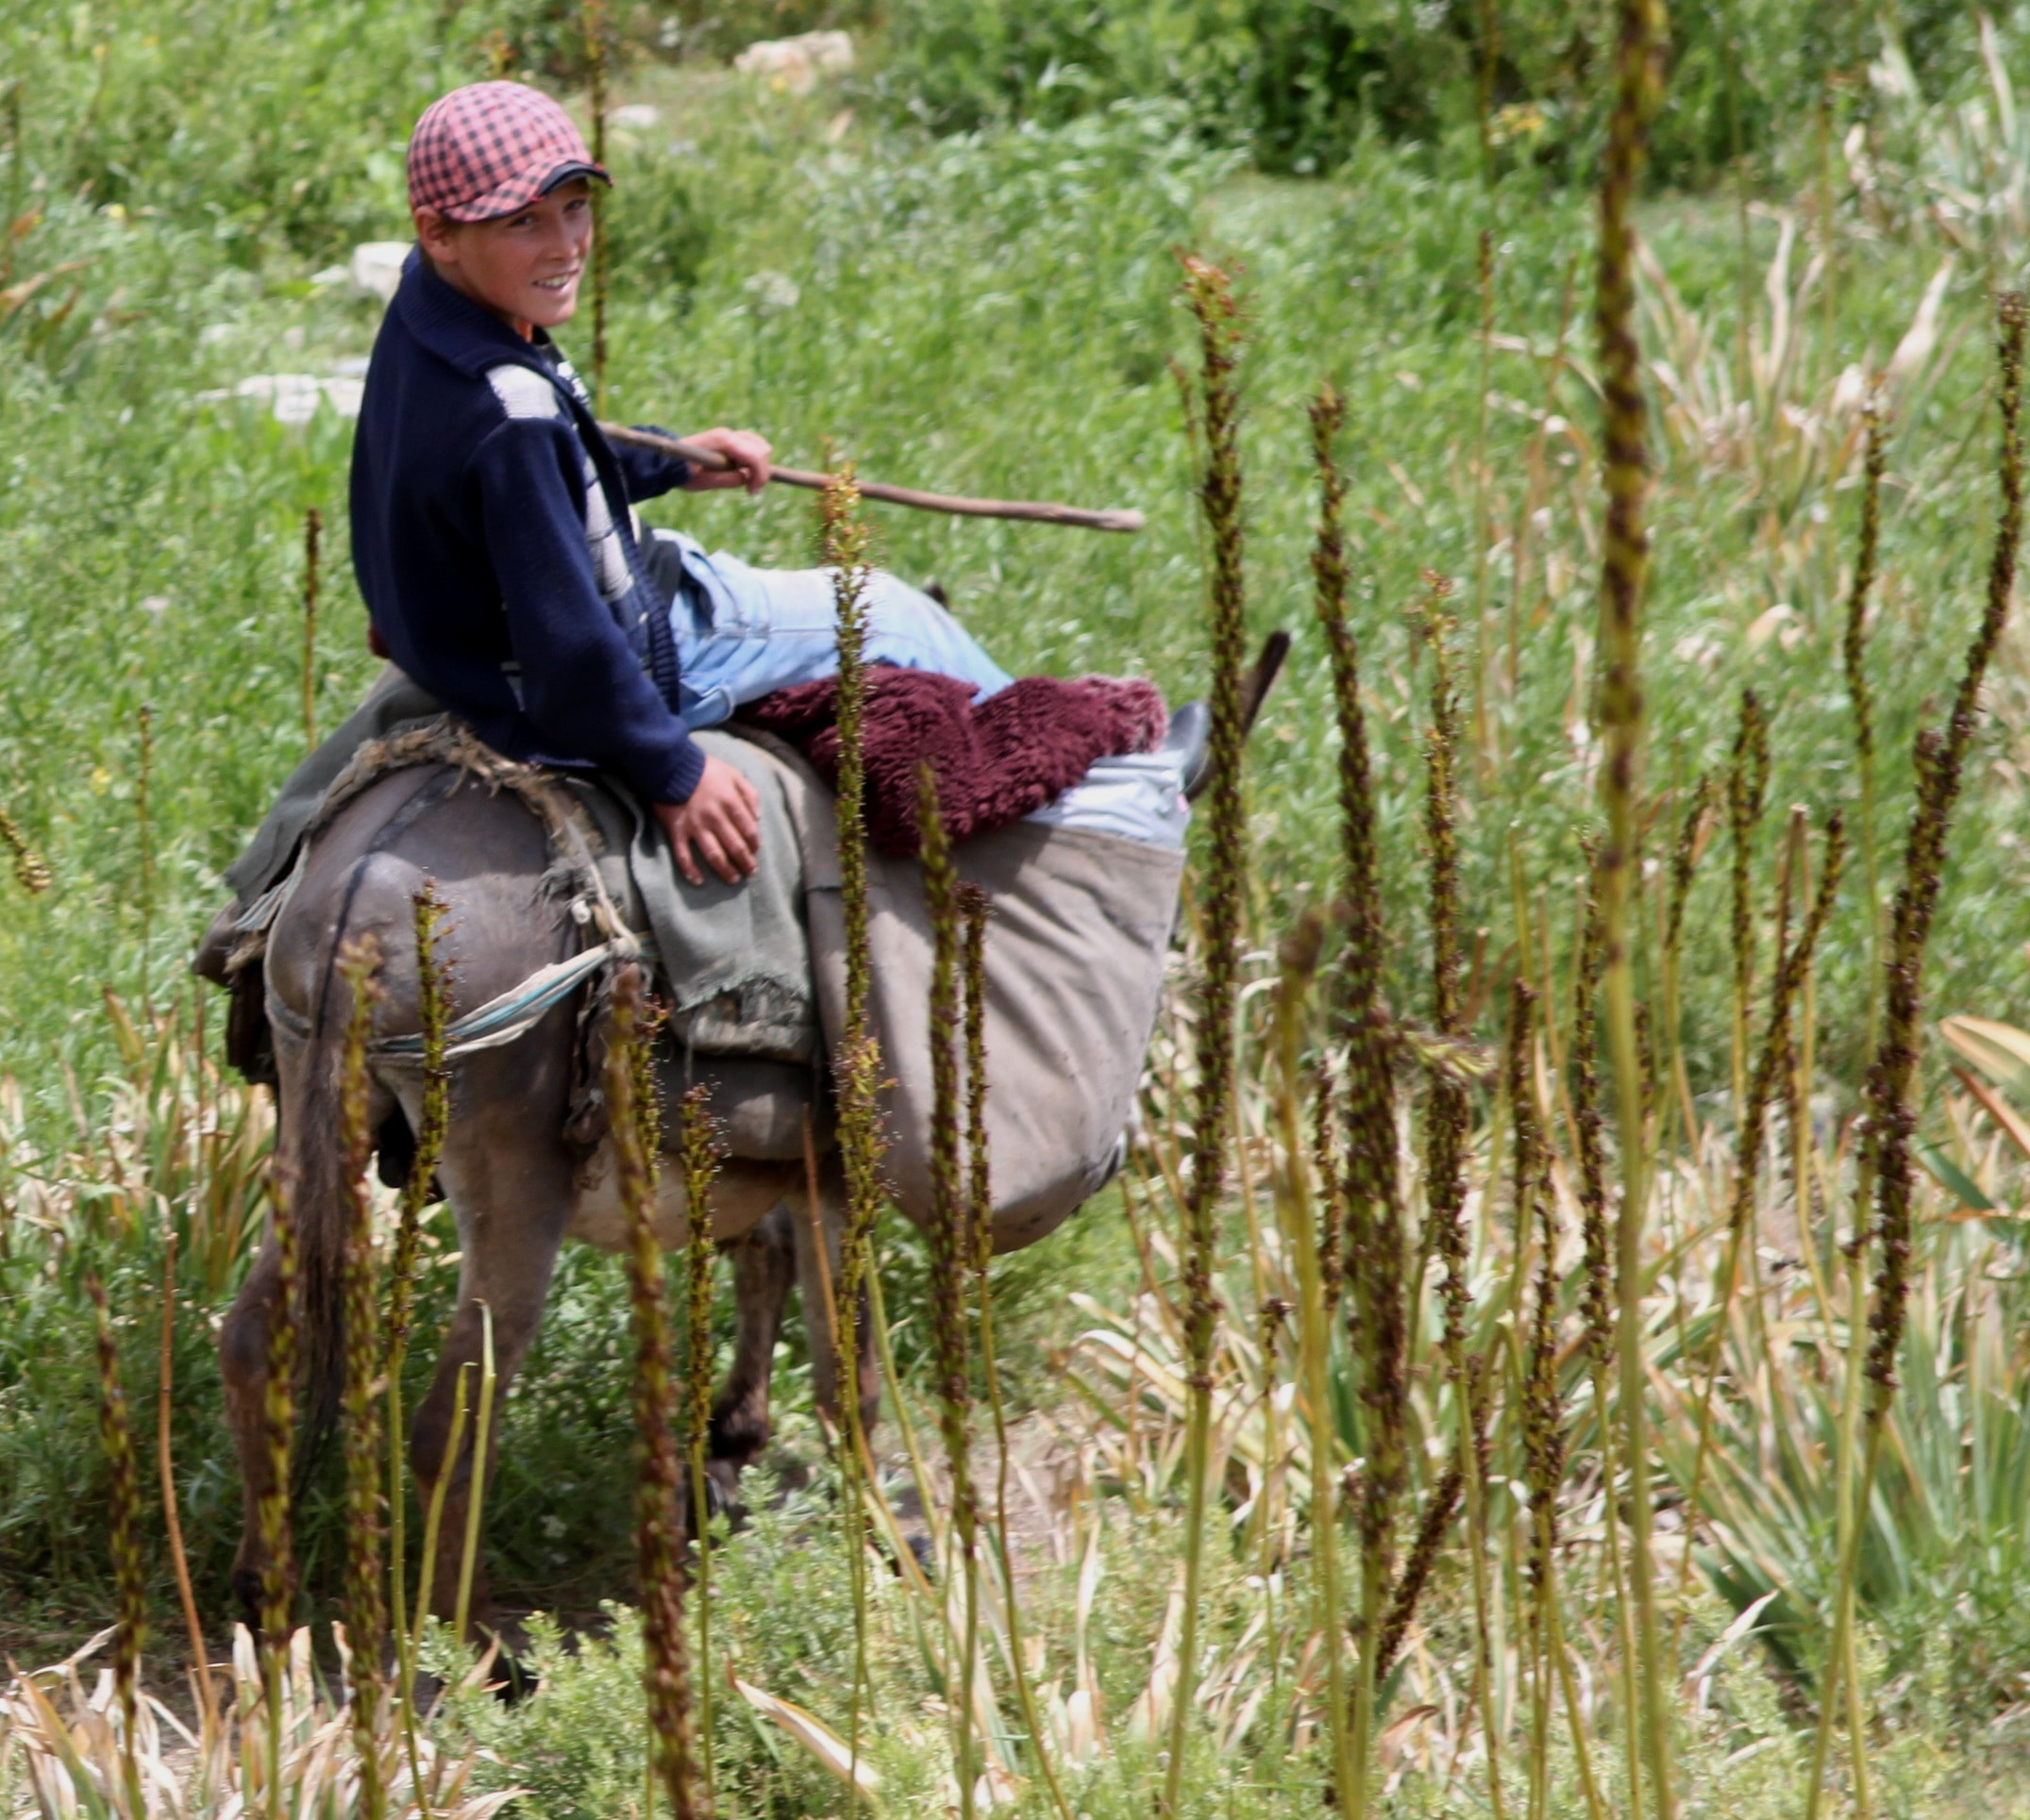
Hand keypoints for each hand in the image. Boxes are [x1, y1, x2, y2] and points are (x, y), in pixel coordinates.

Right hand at [656, 755, 761, 885]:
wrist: (671, 764)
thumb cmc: (705, 769)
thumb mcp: (733, 774)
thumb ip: (750, 794)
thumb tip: (758, 818)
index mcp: (730, 802)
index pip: (749, 830)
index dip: (755, 844)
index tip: (755, 851)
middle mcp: (714, 817)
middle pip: (735, 846)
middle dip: (746, 862)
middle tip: (750, 872)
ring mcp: (694, 825)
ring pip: (714, 855)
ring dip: (726, 871)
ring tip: (734, 880)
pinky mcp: (676, 830)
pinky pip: (683, 855)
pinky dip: (690, 871)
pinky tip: (698, 881)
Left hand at [681, 426, 771, 495]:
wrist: (670, 461)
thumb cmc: (685, 472)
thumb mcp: (705, 482)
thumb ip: (729, 480)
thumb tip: (748, 478)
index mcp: (723, 441)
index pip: (755, 455)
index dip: (760, 475)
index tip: (752, 492)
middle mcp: (729, 434)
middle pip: (762, 449)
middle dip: (762, 471)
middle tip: (751, 489)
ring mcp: (731, 435)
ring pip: (760, 446)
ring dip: (759, 465)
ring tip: (748, 481)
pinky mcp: (731, 439)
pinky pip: (753, 446)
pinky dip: (754, 460)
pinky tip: (744, 472)